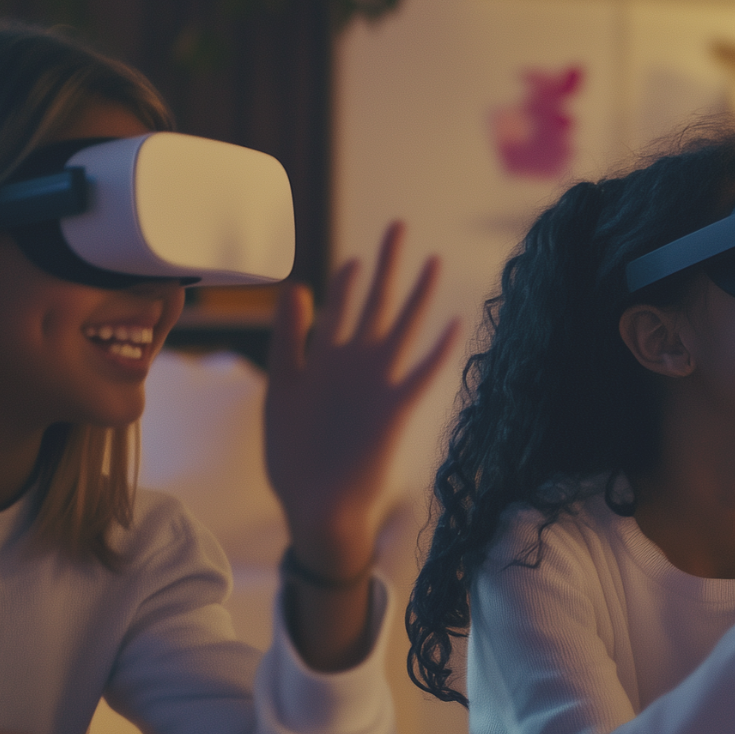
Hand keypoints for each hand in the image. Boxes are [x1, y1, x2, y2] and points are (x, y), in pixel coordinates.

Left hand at [266, 221, 459, 577]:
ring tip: (432, 259)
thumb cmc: (292, 457)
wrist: (316, 508)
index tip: (355, 256)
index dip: (346, 279)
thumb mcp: (281, 390)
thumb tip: (295, 286)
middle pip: (375, 303)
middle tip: (398, 225)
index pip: (339, 306)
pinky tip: (453, 323)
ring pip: (403, 328)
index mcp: (324, 360)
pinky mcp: (396, 409)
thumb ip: (288, 339)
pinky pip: (423, 372)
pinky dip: (438, 349)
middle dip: (387, 264)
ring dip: (418, 294)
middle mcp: (355, 365)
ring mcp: (379, 384)